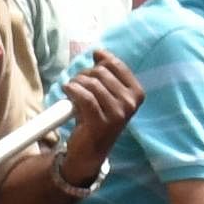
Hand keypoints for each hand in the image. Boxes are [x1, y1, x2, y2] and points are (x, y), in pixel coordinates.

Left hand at [54, 50, 145, 175]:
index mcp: (136, 93)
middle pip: (101, 72)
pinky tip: (67, 91)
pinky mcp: (100, 122)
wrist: (89, 151)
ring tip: (72, 91)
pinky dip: (72, 90)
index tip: (91, 69)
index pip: (116, 65)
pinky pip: (84, 96)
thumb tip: (98, 52)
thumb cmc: (97, 118)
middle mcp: (130, 103)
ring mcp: (117, 114)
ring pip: (92, 83)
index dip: (99, 62)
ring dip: (76, 83)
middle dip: (85, 75)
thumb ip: (106, 72)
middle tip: (78, 85)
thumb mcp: (106, 94)